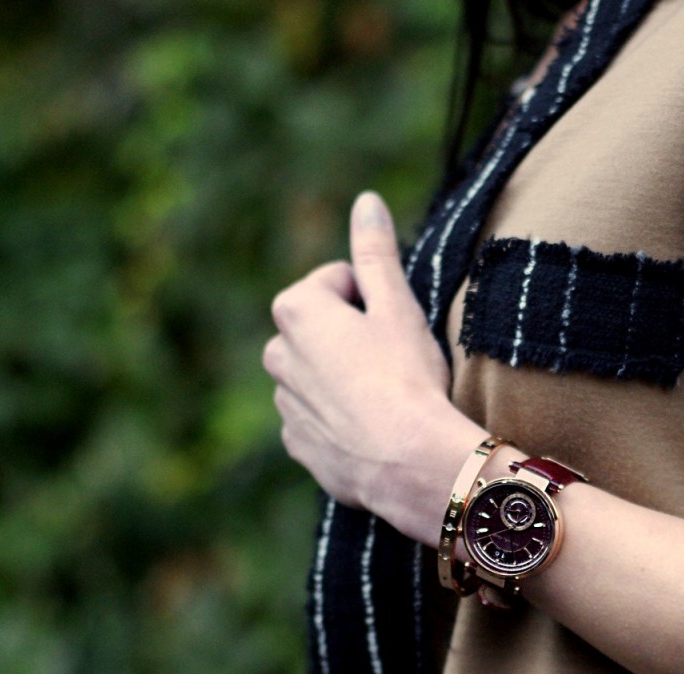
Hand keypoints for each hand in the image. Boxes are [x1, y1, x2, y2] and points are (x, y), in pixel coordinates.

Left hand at [262, 191, 485, 542]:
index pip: (341, 281)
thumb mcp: (397, 305)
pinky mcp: (298, 443)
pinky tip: (375, 428)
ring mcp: (284, 403)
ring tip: (387, 398)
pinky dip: (343, 418)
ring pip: (321, 374)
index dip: (376, 299)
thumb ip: (376, 251)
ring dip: (347, 378)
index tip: (396, 326)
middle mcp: (276, 354)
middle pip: (325, 327)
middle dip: (353, 336)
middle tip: (395, 361)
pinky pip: (321, 417)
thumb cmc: (406, 377)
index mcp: (296, 310)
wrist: (407, 462)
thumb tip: (366, 201)